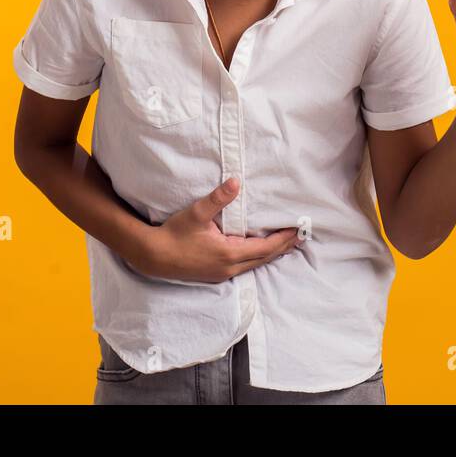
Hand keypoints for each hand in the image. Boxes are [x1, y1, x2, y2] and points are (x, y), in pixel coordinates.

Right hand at [131, 177, 302, 283]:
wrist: (154, 256)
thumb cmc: (174, 234)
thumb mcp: (196, 213)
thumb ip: (218, 198)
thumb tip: (236, 181)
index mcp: (229, 253)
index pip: (265, 248)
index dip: (283, 239)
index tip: (297, 230)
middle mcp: (229, 267)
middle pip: (264, 258)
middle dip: (283, 247)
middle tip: (301, 237)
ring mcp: (223, 274)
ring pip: (255, 264)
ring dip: (272, 254)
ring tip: (287, 244)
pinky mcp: (216, 275)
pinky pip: (245, 267)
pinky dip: (258, 258)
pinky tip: (260, 253)